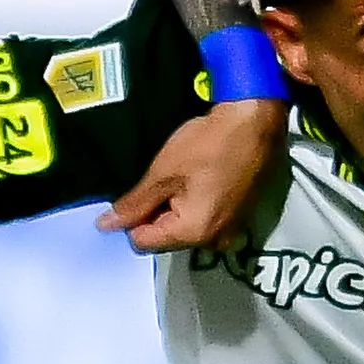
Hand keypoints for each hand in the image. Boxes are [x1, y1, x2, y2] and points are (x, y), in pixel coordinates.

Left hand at [99, 98, 285, 251]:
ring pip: (186, 228)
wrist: (256, 121)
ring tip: (184, 175)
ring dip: (176, 207)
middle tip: (163, 178)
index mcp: (193, 234)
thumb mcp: (163, 173)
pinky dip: (197, 203)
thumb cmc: (210, 143)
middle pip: (166, 237)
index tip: (138, 192)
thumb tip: (106, 225)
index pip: (144, 242)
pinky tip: (200, 178)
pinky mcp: (240, 217)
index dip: (132, 218)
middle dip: (156, 213)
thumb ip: (135, 204)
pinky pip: (206, 219)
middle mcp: (215, 241)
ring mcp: (231, 230)